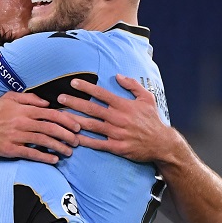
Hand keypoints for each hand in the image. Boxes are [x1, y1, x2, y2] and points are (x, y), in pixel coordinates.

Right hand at [0, 92, 80, 164]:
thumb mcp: (10, 98)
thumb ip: (30, 98)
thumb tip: (48, 103)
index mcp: (25, 109)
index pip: (51, 114)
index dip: (67, 121)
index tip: (77, 127)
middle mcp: (23, 122)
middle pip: (51, 128)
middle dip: (67, 135)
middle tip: (77, 142)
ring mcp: (17, 136)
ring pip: (44, 141)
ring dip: (59, 147)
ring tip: (69, 152)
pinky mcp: (11, 149)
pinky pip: (31, 153)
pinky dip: (45, 157)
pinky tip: (54, 160)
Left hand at [57, 74, 172, 162]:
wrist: (162, 143)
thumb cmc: (152, 120)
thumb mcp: (147, 98)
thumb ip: (132, 85)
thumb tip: (118, 75)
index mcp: (124, 105)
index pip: (101, 93)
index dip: (86, 87)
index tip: (73, 83)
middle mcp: (118, 118)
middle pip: (91, 108)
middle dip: (74, 102)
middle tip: (59, 98)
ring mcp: (116, 133)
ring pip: (91, 125)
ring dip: (74, 120)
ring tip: (60, 116)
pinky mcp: (116, 147)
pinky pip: (97, 143)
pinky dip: (84, 141)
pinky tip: (72, 137)